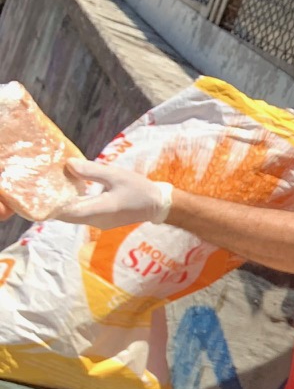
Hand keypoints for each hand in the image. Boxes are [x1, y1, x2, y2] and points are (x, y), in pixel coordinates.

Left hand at [53, 160, 172, 227]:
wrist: (158, 205)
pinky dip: (72, 205)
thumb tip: (68, 164)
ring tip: (51, 187)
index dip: (51, 204)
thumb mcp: (116, 175)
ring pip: (72, 216)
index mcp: (101, 209)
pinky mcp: (101, 221)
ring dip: (61, 204)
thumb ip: (91, 170)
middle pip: (66, 215)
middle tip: (41, 186)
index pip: (68, 211)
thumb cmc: (139, 189)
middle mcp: (97, 220)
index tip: (39, 192)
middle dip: (53, 203)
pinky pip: (80, 215)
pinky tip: (68, 192)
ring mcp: (99, 223)